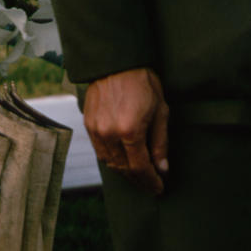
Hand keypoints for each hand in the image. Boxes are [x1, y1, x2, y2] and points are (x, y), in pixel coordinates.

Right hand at [83, 68, 168, 195]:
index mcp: (130, 131)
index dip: (150, 181)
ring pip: (110, 163)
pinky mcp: (88, 125)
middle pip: (123, 169)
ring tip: (139, 175)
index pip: (140, 168)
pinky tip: (123, 160)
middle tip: (151, 185)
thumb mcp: (160, 111)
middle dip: (139, 180)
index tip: (159, 188)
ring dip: (125, 172)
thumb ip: (160, 143)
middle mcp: (109, 134)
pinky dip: (112, 160)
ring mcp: (96, 130)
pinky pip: (100, 151)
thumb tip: (162, 168)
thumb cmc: (143, 83)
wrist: (117, 62)